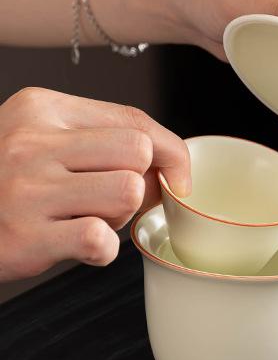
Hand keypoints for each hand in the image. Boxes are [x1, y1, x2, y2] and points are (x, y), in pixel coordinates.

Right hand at [0, 88, 190, 281]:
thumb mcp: (38, 140)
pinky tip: (74, 244)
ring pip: (127, 192)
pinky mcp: (25, 237)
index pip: (133, 120)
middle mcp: (31, 142)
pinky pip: (101, 240)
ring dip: (118, 215)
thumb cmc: (2, 183)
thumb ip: (97, 139)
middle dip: (139, 182)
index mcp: (40, 109)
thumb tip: (171, 163)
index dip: (170, 150)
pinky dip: (100, 250)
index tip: (177, 174)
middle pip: (137, 152)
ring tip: (85, 219)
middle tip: (112, 201)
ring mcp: (26, 189)